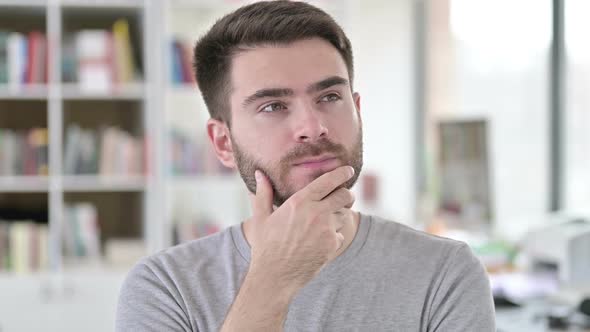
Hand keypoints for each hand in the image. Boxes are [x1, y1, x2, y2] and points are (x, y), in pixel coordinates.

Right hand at [247, 165, 355, 290]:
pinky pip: (340, 234)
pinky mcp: (332, 245)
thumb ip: (263, 193)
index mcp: (299, 202)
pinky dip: (334, 235)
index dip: (342, 173)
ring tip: (325, 221)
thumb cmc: (265, 246)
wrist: (274, 276)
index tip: (348, 171)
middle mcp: (316, 213)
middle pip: (345, 195)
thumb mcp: (261, 218)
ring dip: (339, 215)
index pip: (329, 181)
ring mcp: (326, 230)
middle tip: (345, 196)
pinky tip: (320, 241)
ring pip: (344, 215)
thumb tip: (260, 174)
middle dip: (347, 194)